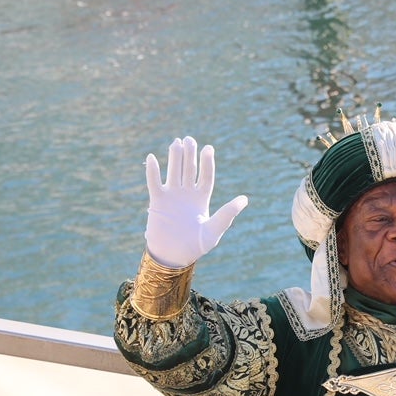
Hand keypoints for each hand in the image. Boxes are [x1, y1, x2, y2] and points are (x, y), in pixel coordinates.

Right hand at [144, 136, 248, 267]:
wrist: (173, 256)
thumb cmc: (195, 246)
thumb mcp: (214, 230)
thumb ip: (227, 214)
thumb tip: (244, 199)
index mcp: (202, 199)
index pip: (205, 176)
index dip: (207, 162)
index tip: (208, 148)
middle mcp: (187, 194)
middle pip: (189, 169)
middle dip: (190, 154)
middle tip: (189, 139)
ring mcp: (172, 196)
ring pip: (173, 172)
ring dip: (174, 158)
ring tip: (176, 142)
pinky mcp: (157, 202)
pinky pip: (154, 183)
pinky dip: (152, 171)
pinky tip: (151, 158)